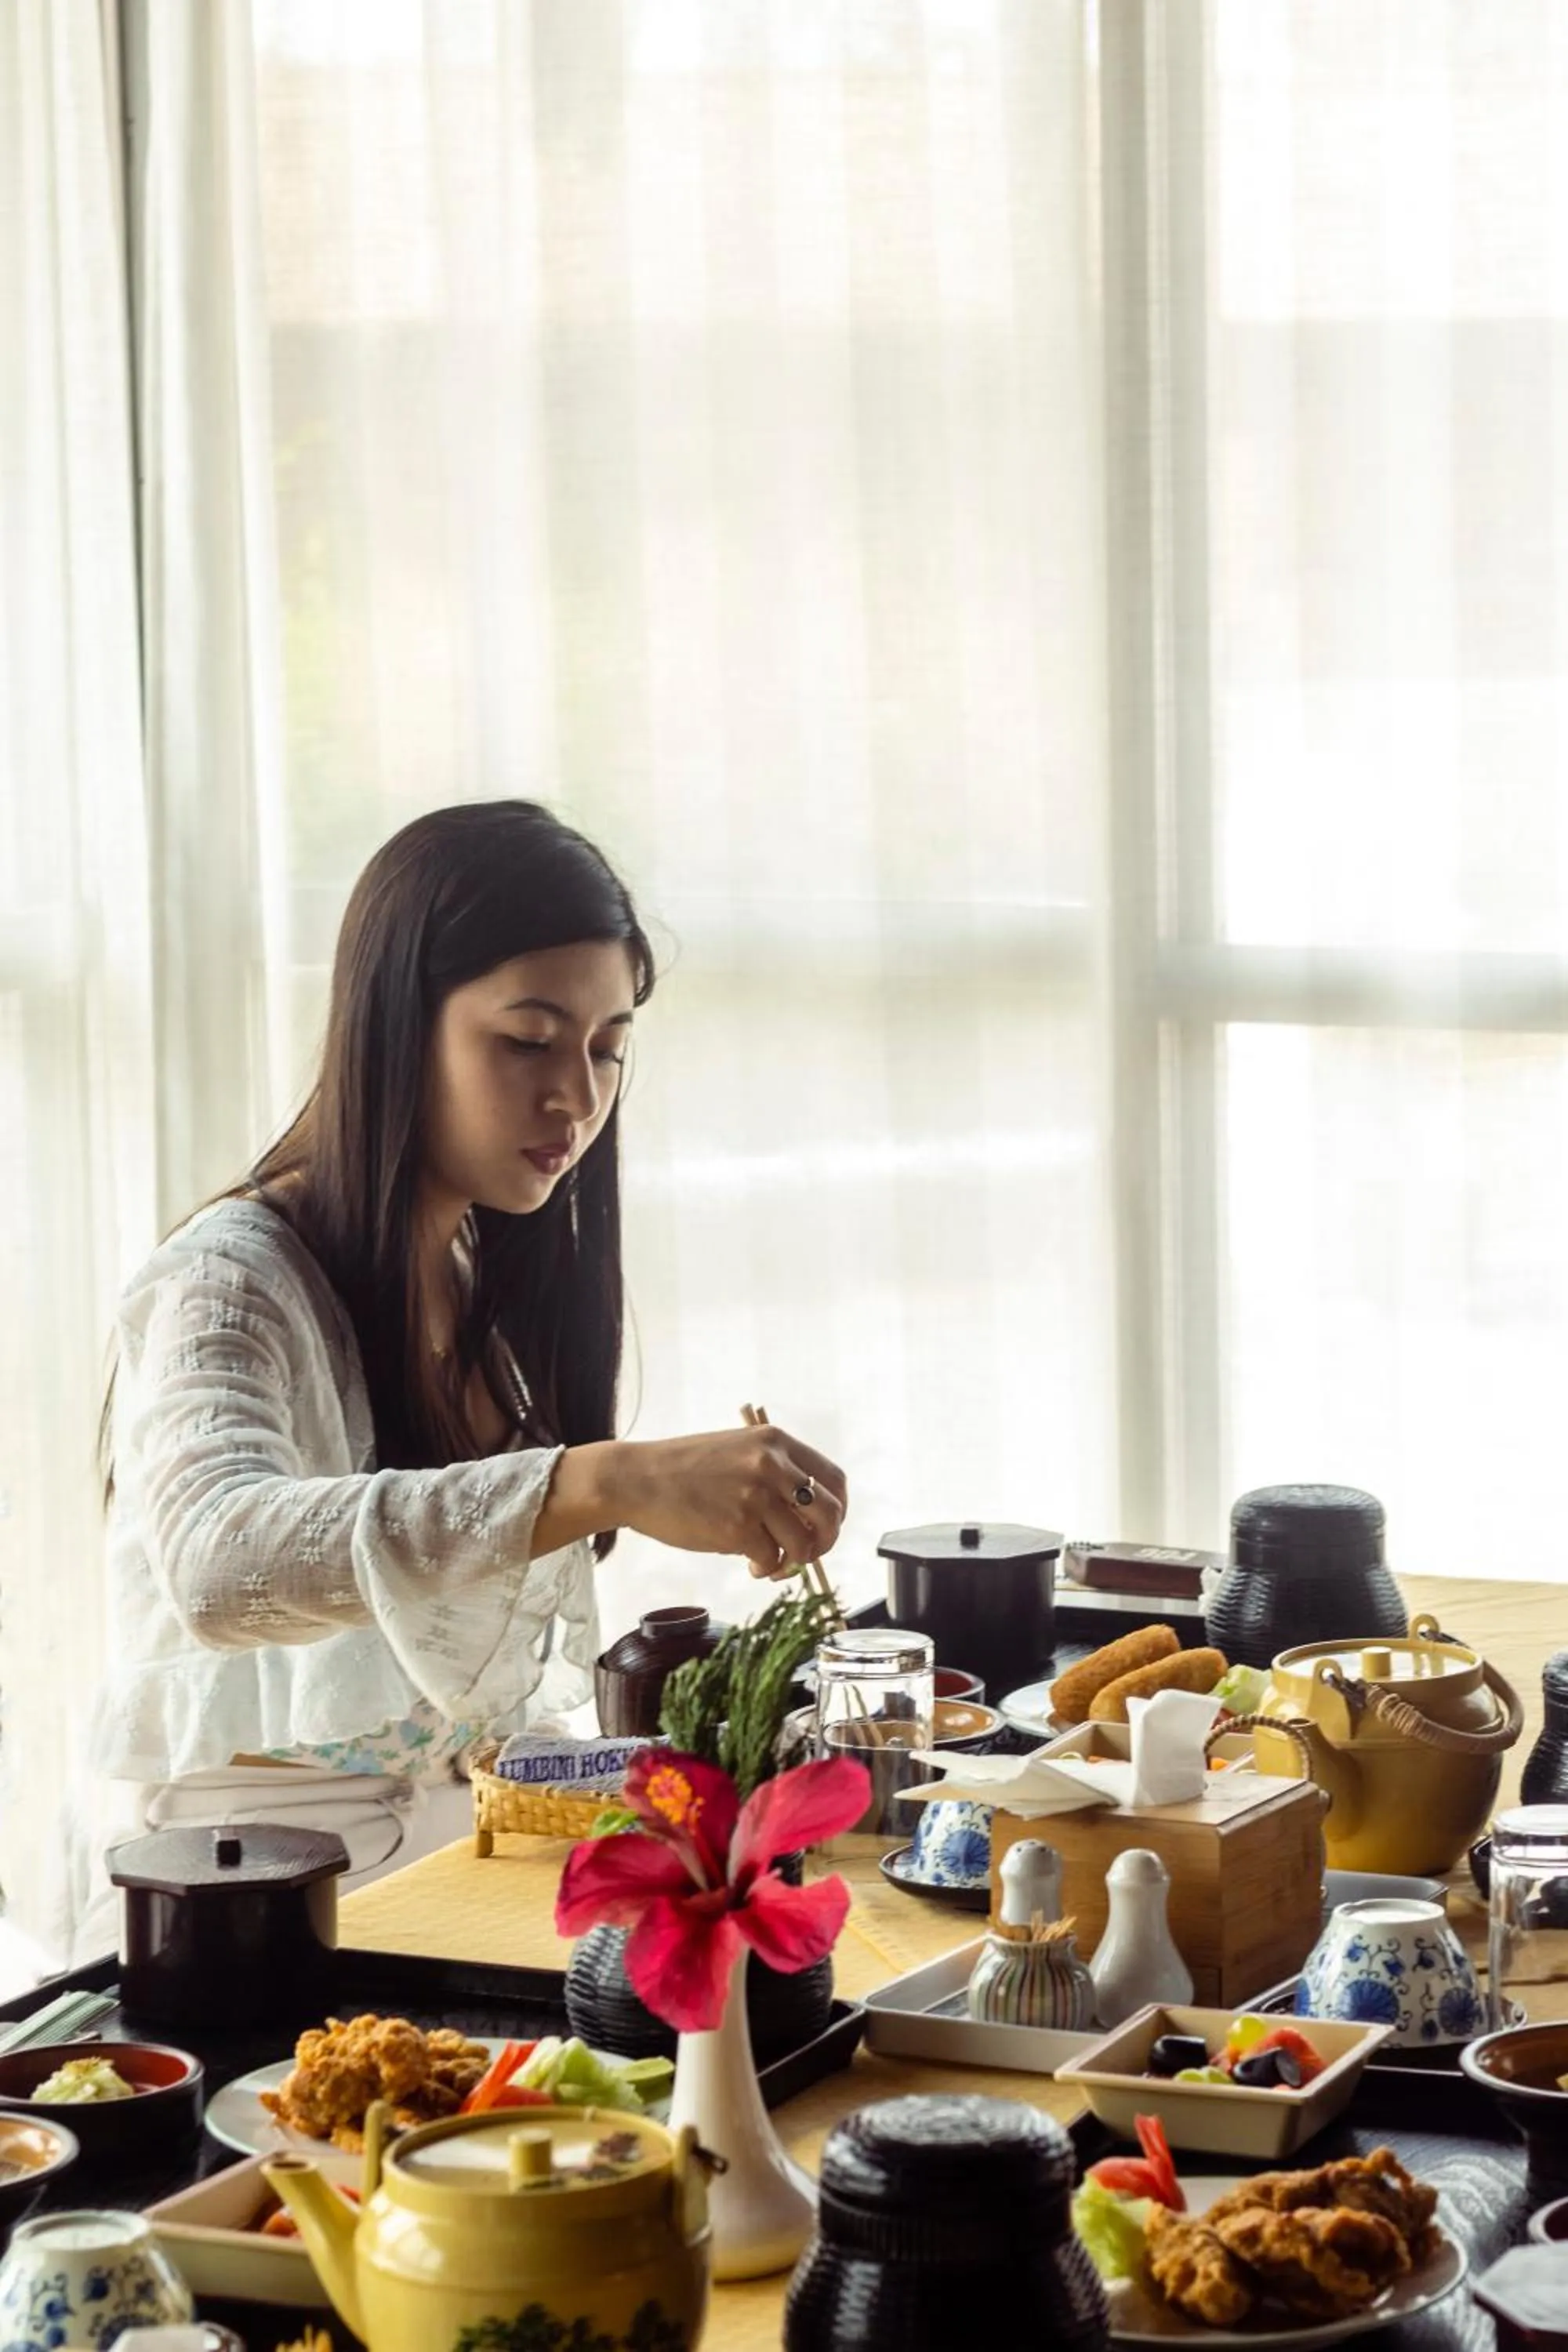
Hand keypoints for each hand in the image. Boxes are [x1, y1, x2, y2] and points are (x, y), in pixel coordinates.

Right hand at [609, 1425, 846, 1579]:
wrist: (635, 1479)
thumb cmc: (681, 1470)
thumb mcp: (736, 1452)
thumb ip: (773, 1474)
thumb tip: (806, 1519)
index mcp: (774, 1442)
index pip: (834, 1479)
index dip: (838, 1510)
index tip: (825, 1526)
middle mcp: (771, 1464)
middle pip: (830, 1513)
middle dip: (825, 1541)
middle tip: (808, 1553)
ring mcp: (755, 1495)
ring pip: (804, 1543)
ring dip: (792, 1561)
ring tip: (769, 1563)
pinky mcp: (737, 1527)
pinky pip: (771, 1559)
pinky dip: (765, 1569)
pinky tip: (748, 1565)